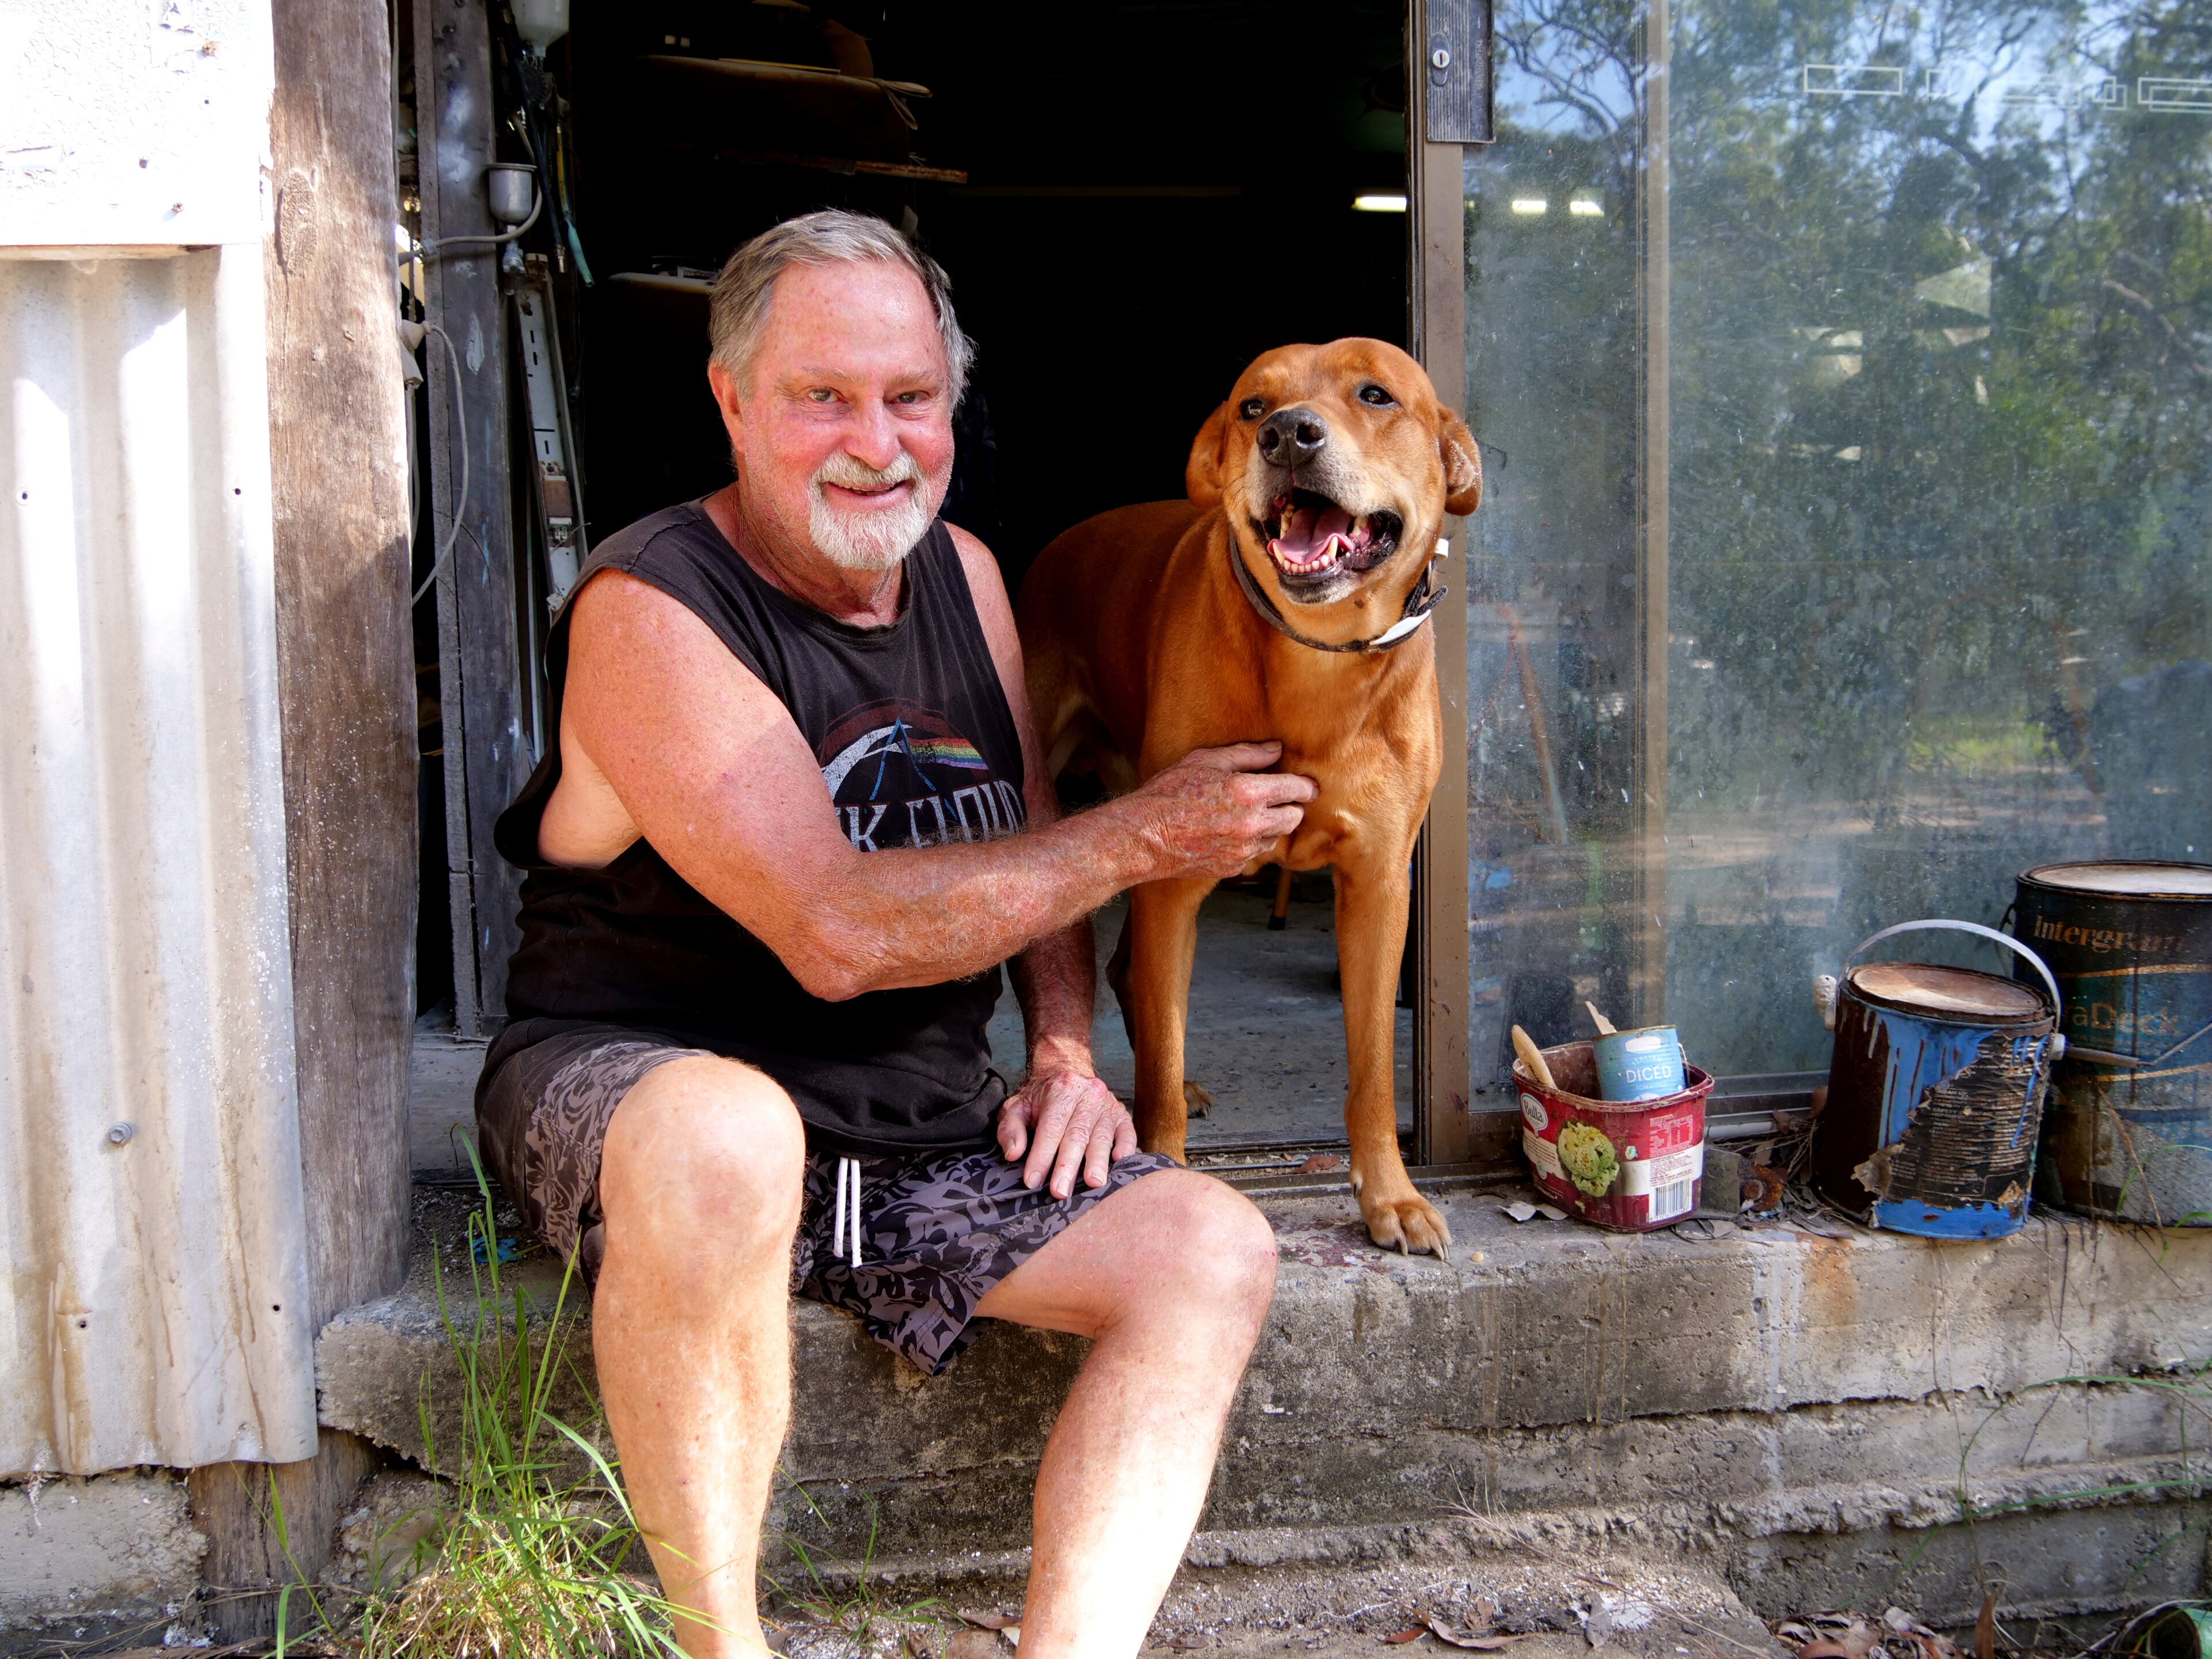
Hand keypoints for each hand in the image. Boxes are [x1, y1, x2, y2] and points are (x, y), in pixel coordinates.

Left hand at [998, 1062, 1138, 1198]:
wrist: (1067, 1072)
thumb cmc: (1041, 1098)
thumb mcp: (1017, 1106)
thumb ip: (1010, 1129)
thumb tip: (1013, 1153)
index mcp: (1060, 1090)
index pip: (1050, 1127)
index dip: (1041, 1156)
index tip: (1032, 1181)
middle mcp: (1087, 1095)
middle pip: (1077, 1134)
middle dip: (1068, 1166)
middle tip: (1060, 1192)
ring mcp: (1107, 1104)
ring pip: (1102, 1136)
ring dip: (1097, 1162)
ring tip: (1093, 1183)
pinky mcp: (1121, 1115)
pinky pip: (1127, 1132)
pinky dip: (1126, 1148)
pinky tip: (1119, 1162)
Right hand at [1127, 741, 1317, 880]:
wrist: (1144, 837)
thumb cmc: (1168, 793)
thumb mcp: (1205, 761)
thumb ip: (1246, 754)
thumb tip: (1276, 750)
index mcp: (1248, 792)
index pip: (1296, 789)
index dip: (1306, 787)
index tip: (1309, 786)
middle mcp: (1252, 824)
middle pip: (1294, 818)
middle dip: (1292, 807)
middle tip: (1281, 799)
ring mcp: (1244, 849)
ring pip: (1275, 838)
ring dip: (1270, 826)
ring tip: (1248, 815)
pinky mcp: (1233, 867)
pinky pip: (1254, 854)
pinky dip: (1249, 843)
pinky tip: (1228, 832)